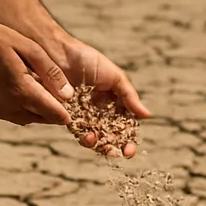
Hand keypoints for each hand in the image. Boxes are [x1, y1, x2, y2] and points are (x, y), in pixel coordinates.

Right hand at [0, 21, 74, 126]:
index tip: (77, 104)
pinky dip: (27, 109)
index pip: (54, 113)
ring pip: (30, 119)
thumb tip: (68, 94)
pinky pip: (17, 115)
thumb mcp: (29, 48)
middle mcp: (10, 106)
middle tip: (65, 97)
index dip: (68, 112)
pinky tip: (30, 93)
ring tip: (49, 94)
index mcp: (22, 91)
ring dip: (41, 111)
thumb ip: (51, 73)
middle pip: (44, 118)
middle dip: (56, 111)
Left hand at [54, 35, 150, 156]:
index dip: (128, 140)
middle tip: (117, 153)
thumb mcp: (114, 76)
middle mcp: (98, 110)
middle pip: (109, 135)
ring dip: (98, 144)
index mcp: (113, 102)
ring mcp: (82, 114)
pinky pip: (76, 130)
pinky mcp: (65, 114)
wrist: (58, 52)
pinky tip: (88, 137)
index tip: (129, 151)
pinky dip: (83, 136)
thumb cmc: (87, 60)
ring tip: (98, 142)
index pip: (123, 125)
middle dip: (114, 146)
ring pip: (93, 136)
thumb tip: (146, 115)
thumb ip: (129, 96)